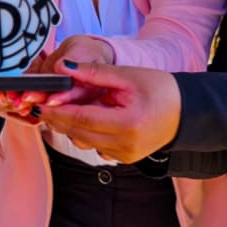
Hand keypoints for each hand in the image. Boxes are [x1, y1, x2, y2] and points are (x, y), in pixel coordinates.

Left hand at [36, 63, 181, 162]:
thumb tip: (63, 66)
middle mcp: (125, 146)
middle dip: (58, 119)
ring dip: (71, 126)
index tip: (40, 102)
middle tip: (43, 104)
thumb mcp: (128, 76)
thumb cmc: (161, 90)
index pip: (81, 119)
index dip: (57, 110)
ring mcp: (124, 156)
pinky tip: (85, 118)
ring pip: (83, 142)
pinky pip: (95, 147)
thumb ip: (94, 72)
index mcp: (128, 124)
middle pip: (78, 133)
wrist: (187, 113)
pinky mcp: (123, 159)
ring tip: (65, 107)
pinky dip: (85, 133)